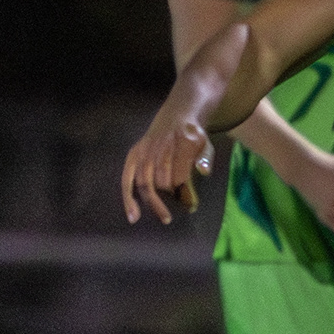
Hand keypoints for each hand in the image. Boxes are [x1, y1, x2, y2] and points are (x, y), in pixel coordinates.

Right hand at [121, 85, 214, 224]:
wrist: (177, 116)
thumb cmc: (193, 136)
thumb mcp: (206, 143)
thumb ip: (205, 158)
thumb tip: (204, 171)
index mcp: (179, 142)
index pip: (179, 174)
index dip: (184, 192)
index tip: (191, 206)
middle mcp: (158, 145)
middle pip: (161, 180)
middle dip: (171, 199)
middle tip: (182, 209)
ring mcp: (144, 150)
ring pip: (145, 182)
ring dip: (153, 203)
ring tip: (164, 218)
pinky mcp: (133, 155)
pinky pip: (127, 179)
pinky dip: (129, 198)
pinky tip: (133, 216)